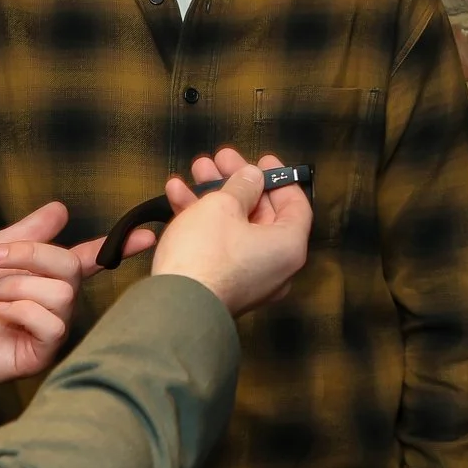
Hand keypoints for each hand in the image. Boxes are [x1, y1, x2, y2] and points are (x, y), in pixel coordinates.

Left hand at [0, 201, 150, 384]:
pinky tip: (0, 315)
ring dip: (19, 285)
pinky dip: (23, 311)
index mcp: (41, 276)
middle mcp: (50, 303)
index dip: (120, 247)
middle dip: (33, 257)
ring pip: (63, 294)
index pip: (89, 260)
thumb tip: (60, 209)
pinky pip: (53, 325)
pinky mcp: (38, 355)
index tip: (148, 234)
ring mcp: (46, 330)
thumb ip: (28, 232)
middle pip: (71, 269)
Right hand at [150, 148, 312, 315]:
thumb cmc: (205, 256)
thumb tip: (252, 177)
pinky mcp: (222, 284)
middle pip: (261, 213)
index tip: (262, 160)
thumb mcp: (224, 205)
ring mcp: (248, 278)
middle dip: (236, 182)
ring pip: (235, 226)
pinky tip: (178, 195)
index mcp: (288, 246)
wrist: (172, 307)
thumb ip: (242, 185)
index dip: (279, 178)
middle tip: (219, 160)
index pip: (296, 205)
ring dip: (214, 196)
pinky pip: (218, 245)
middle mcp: (274, 266)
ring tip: (196, 171)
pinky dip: (202, 220)